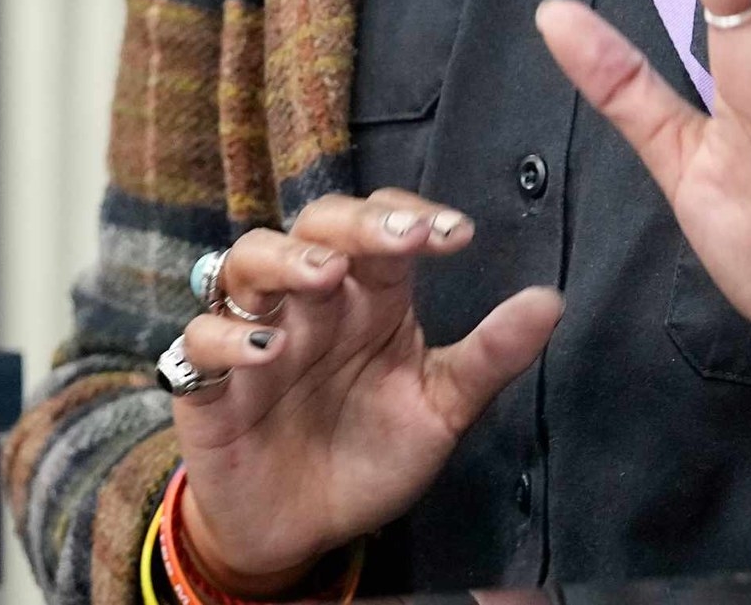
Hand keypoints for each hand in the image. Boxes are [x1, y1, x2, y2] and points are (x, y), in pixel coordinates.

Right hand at [165, 192, 561, 592]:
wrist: (303, 533)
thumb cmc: (371, 455)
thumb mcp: (440, 411)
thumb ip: (490, 357)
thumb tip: (552, 300)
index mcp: (371, 296)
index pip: (386, 226)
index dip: (414, 216)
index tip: (458, 235)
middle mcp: (312, 300)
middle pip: (319, 226)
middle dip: (356, 224)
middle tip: (400, 239)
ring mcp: (255, 332)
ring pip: (248, 259)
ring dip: (284, 259)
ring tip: (324, 278)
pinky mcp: (207, 382)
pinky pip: (198, 339)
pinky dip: (227, 337)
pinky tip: (265, 351)